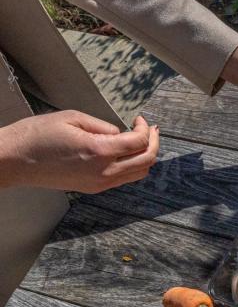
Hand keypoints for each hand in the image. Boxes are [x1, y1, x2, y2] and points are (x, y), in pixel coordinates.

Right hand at [0, 111, 158, 192]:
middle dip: (153, 142)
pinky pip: (124, 179)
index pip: (138, 143)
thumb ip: (102, 126)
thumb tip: (121, 133)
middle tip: (150, 130)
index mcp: (100, 152)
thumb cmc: (38, 135)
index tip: (139, 119)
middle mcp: (104, 172)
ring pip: (139, 173)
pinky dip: (132, 166)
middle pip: (146, 161)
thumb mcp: (72, 118)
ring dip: (145, 156)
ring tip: (142, 141)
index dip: (144, 129)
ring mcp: (100, 183)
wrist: (15, 161)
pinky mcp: (94, 188)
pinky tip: (126, 153)